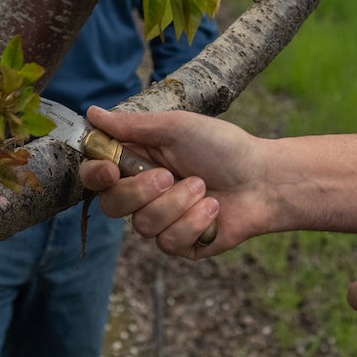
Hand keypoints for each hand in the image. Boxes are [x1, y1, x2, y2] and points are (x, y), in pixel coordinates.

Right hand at [79, 106, 266, 256]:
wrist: (264, 179)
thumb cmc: (223, 147)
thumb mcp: (178, 128)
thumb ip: (134, 125)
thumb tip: (92, 112)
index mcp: (139, 162)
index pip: (98, 175)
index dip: (96, 176)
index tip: (111, 170)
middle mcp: (144, 194)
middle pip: (112, 205)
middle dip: (141, 192)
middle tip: (170, 176)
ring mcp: (162, 221)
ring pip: (143, 226)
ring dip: (178, 204)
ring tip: (204, 188)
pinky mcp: (180, 244)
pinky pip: (169, 242)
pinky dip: (194, 222)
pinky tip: (213, 209)